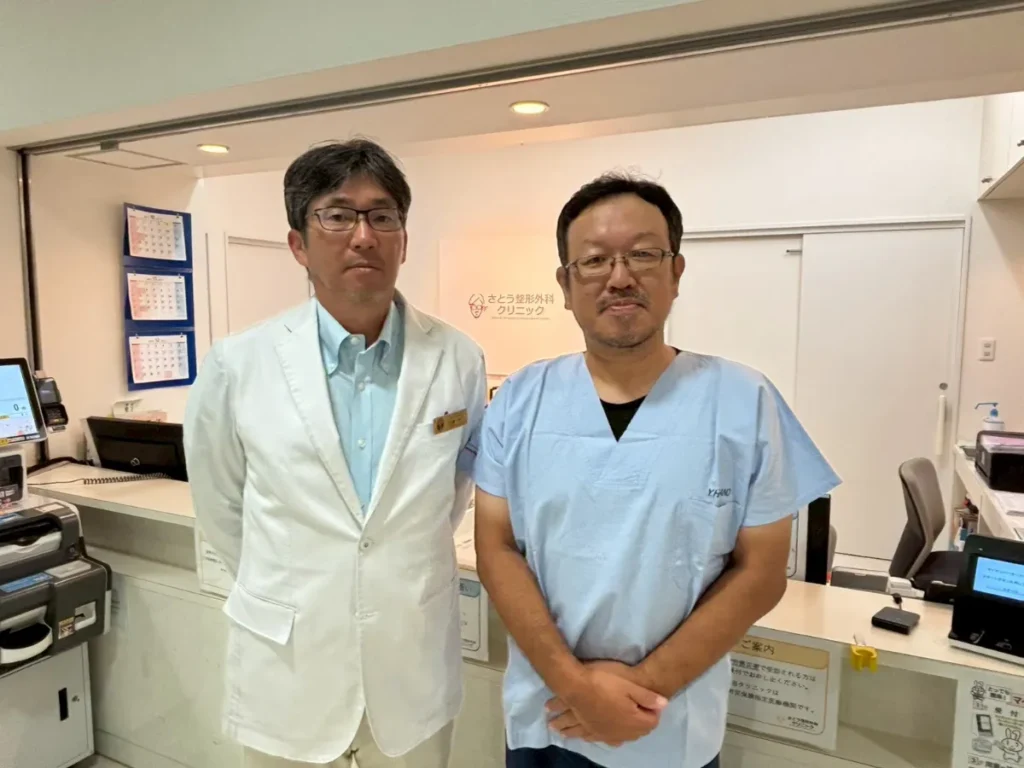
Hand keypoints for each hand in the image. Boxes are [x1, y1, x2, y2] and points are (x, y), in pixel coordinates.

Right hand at [547, 661, 666, 745]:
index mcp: (633, 721)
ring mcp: (606, 734)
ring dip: (627, 730)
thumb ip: (647, 697)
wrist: (575, 687)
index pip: (652, 722)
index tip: (650, 700)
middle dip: (642, 721)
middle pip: (640, 731)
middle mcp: (621, 733)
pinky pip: (606, 739)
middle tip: (639, 706)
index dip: (654, 710)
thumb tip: (665, 704)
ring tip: (625, 719)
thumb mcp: (628, 686)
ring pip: (623, 737)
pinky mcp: (593, 733)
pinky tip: (608, 730)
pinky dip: (611, 735)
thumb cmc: (603, 683)